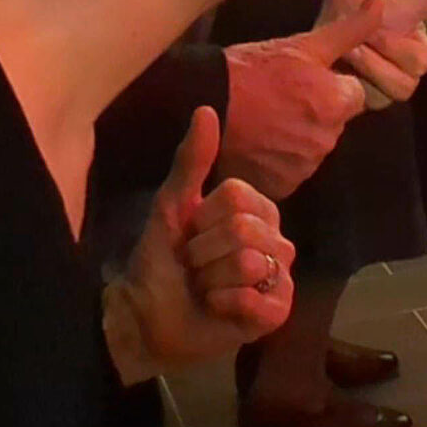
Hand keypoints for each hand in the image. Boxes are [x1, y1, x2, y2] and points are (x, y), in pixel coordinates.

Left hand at [117, 107, 295, 379]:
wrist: (145, 317)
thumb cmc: (161, 260)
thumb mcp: (171, 206)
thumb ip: (191, 161)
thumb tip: (206, 109)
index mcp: (257, 212)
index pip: (238, 198)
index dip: (203, 220)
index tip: (191, 235)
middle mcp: (276, 242)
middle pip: (244, 231)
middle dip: (203, 252)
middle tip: (195, 266)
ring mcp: (280, 278)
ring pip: (249, 264)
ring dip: (210, 280)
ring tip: (204, 288)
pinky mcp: (277, 312)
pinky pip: (255, 300)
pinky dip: (224, 304)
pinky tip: (218, 309)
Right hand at [218, 0, 387, 197]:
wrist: (197, 101)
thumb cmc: (249, 70)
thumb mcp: (302, 44)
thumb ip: (349, 29)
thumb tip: (379, 2)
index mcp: (336, 103)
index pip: (352, 96)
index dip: (331, 86)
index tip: (304, 81)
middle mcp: (326, 139)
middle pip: (334, 123)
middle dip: (316, 112)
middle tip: (281, 99)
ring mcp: (302, 166)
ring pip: (312, 148)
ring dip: (297, 137)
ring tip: (266, 119)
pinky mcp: (279, 185)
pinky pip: (290, 172)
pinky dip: (278, 161)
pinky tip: (258, 142)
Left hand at [317, 0, 426, 109]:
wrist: (329, 23)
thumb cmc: (365, 7)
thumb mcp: (400, 0)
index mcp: (421, 50)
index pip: (418, 59)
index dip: (391, 44)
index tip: (374, 31)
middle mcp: (410, 73)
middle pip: (406, 80)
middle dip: (375, 54)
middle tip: (356, 36)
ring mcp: (390, 90)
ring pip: (389, 94)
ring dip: (362, 68)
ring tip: (346, 50)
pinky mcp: (369, 102)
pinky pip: (369, 102)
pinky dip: (352, 84)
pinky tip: (342, 68)